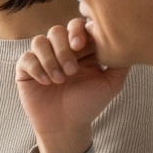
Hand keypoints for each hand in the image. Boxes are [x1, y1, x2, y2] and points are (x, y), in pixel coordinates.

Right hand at [16, 19, 129, 152]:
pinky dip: (36, 68)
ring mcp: (42, 58)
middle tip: (72, 70)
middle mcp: (60, 50)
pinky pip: (26, 58)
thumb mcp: (111, 84)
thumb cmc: (89, 104)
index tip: (81, 46)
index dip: (78, 31)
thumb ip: (120, 63)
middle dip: (63, 48)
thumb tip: (125, 41)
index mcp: (81, 49)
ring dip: (50, 59)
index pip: (78, 26)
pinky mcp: (26, 69)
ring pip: (39, 41)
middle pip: (57, 30)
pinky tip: (46, 82)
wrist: (66, 126)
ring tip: (59, 79)